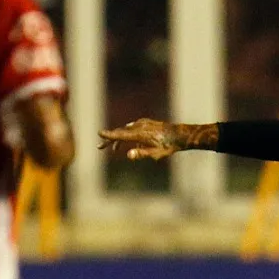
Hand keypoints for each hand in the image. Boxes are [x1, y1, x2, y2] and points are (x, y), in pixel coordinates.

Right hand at [98, 119, 212, 160]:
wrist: (179, 135)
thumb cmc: (168, 146)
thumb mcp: (155, 153)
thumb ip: (141, 153)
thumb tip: (128, 155)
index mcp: (139, 134)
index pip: (121, 135)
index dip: (109, 135)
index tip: (99, 133)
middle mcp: (139, 126)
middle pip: (120, 133)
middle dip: (109, 140)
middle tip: (99, 147)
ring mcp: (142, 123)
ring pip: (126, 131)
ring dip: (119, 139)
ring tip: (113, 149)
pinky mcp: (145, 123)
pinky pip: (133, 129)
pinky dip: (129, 136)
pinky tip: (133, 146)